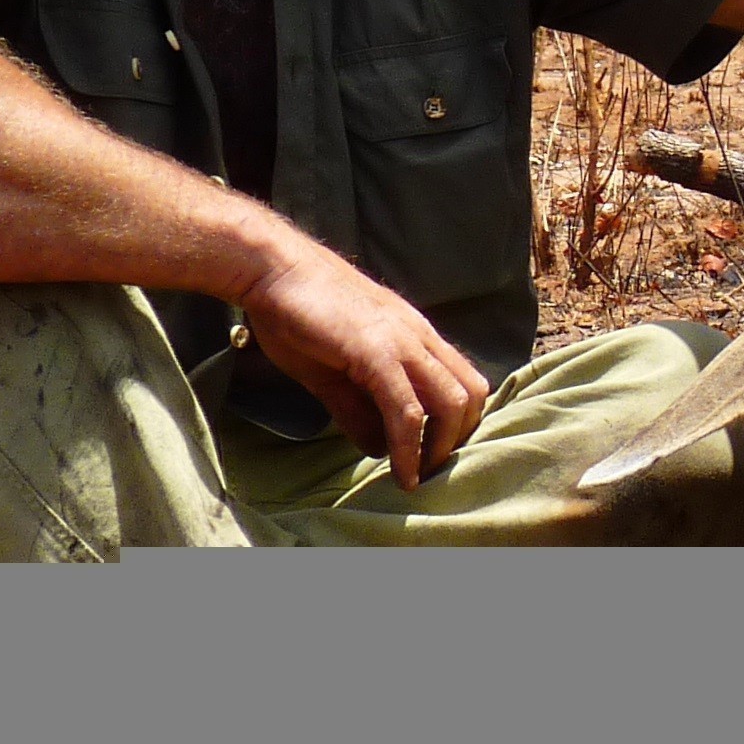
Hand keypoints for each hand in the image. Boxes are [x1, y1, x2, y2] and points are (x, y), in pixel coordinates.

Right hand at [234, 239, 491, 487]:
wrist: (272, 267)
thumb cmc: (297, 313)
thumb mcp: (333, 371)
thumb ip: (358, 409)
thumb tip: (378, 449)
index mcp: (416, 335)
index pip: (463, 380)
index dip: (459, 422)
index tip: (435, 454)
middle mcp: (420, 337)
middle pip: (470, 394)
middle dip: (457, 439)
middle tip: (430, 470)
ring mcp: (402, 342)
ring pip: (451, 402)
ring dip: (441, 447)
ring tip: (418, 476)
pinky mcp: (376, 352)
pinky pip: (406, 409)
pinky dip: (409, 447)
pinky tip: (400, 472)